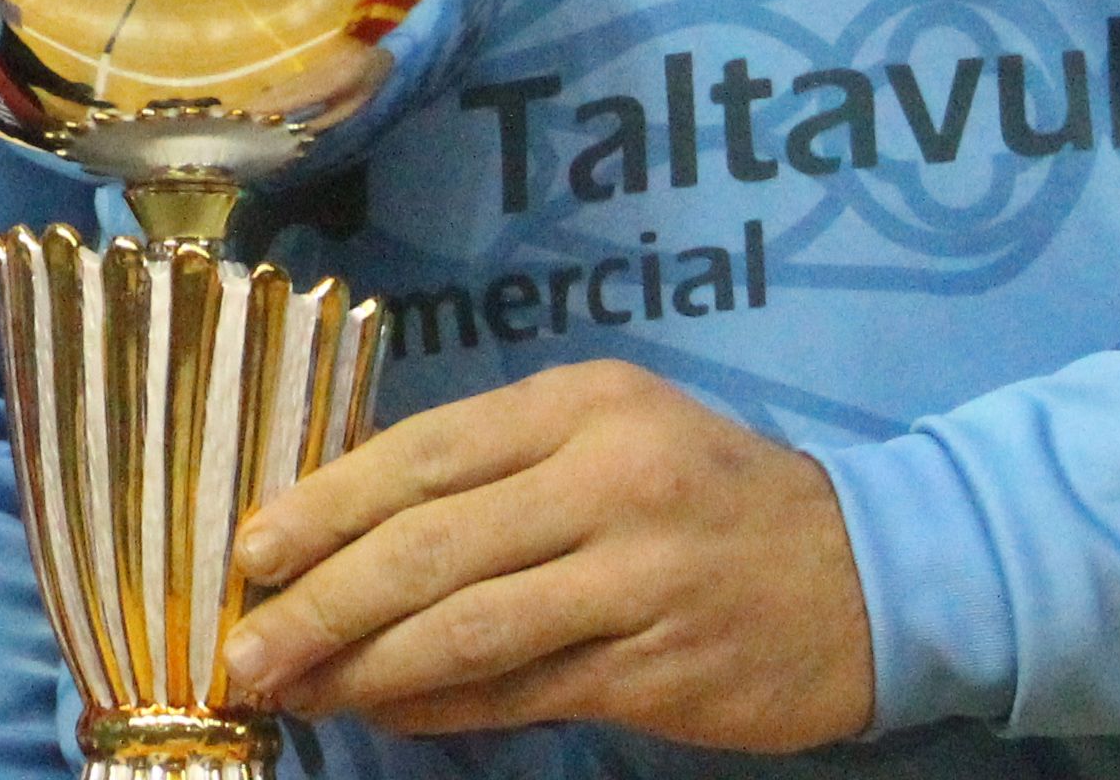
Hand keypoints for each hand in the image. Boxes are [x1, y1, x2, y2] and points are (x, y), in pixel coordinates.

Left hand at [222, 359, 872, 750]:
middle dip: (321, 601)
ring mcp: (640, 579)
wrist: (873, 573)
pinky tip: (388, 714)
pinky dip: (443, 707)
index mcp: (580, 406)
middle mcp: (608, 481)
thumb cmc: (703, 496)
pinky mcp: (663, 667)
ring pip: (470, 628)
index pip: (422, 454)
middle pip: (431, 545)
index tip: (249, 550)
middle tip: (246, 646)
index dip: (324, 505)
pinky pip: (525, 691)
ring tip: (297, 690)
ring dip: (366, 668)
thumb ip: (493, 469)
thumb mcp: (608, 436)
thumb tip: (343, 526)